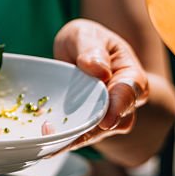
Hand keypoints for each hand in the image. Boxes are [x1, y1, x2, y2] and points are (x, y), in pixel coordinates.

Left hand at [51, 19, 148, 150]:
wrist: (79, 53)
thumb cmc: (87, 42)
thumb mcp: (86, 35)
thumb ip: (92, 48)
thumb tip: (98, 69)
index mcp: (130, 78)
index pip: (129, 93)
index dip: (119, 107)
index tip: (107, 119)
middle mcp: (124, 103)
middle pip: (115, 122)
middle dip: (91, 130)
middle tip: (67, 133)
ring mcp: (106, 118)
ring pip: (95, 135)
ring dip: (73, 139)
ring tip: (48, 134)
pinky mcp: (87, 127)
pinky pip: (77, 138)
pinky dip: (61, 141)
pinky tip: (44, 140)